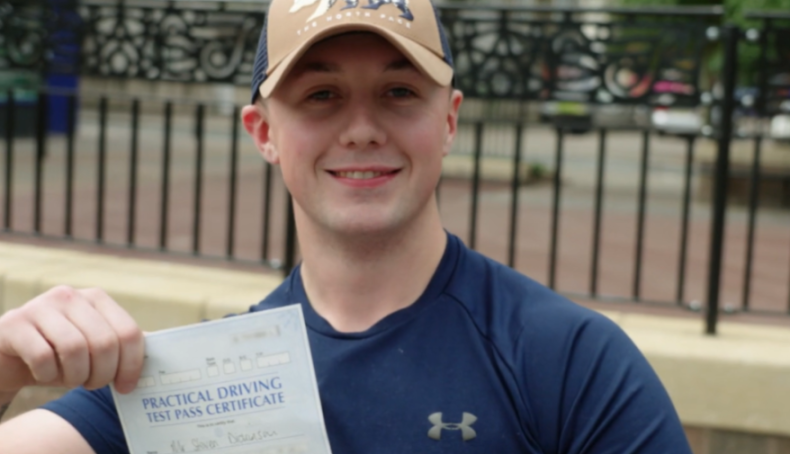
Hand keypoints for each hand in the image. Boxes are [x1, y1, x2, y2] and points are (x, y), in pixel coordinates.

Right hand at [0, 286, 143, 395]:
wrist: (8, 356)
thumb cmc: (58, 354)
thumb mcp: (92, 346)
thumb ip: (121, 345)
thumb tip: (161, 354)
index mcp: (97, 299)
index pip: (129, 332)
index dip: (132, 365)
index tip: (126, 387)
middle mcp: (70, 295)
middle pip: (105, 343)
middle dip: (102, 374)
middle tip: (92, 385)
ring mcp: (40, 306)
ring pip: (75, 349)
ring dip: (75, 376)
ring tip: (69, 379)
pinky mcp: (14, 323)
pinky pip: (43, 357)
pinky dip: (48, 375)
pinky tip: (44, 373)